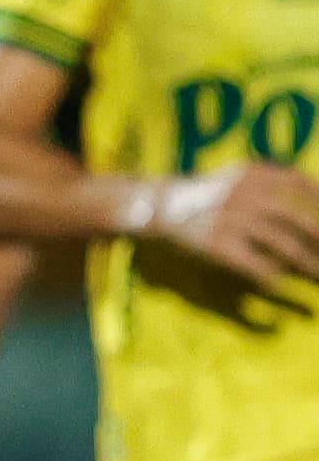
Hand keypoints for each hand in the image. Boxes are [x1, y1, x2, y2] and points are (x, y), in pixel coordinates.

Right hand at [138, 162, 318, 286]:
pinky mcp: (217, 246)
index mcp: (254, 174)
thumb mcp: (239, 177)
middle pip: (299, 220)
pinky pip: (256, 265)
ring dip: (307, 264)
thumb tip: (318, 197)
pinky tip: (284, 286)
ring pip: (284, 246)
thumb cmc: (207, 195)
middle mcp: (245, 195)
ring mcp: (231, 220)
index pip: (301, 185)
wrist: (158, 207)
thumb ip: (272, 181)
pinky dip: (274, 277)